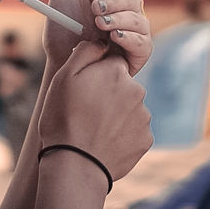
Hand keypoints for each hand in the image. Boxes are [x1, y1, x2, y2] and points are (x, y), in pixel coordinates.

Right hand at [40, 40, 152, 180]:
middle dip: (109, 95)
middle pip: (123, 87)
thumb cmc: (63, 118)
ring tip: (94, 131)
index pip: (112, 64)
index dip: (96, 76)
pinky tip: (105, 143)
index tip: (85, 91)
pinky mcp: (146, 140)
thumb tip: (101, 44)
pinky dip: (122, 136)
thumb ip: (86, 53)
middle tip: (87, 113)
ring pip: (129, 110)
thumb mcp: (64, 77)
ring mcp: (143, 117)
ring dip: (116, 116)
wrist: (75, 165)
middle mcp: (137, 91)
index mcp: (117, 72)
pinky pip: (134, 132)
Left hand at [45, 0, 153, 75]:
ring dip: (119, 20)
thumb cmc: (64, 30)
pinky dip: (130, 38)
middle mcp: (125, 11)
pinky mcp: (139, 52)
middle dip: (112, 3)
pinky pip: (144, 42)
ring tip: (101, 26)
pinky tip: (115, 38)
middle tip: (95, 12)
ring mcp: (134, 31)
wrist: (64, 63)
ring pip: (138, 19)